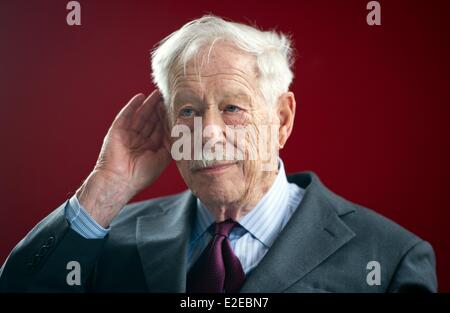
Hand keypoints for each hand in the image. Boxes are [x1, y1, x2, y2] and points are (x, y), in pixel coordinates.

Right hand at [76, 91, 170, 226]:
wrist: (120, 180)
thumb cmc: (142, 174)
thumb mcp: (163, 158)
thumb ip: (171, 144)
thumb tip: (181, 131)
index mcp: (150, 148)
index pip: (161, 129)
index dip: (168, 119)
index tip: (177, 109)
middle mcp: (139, 140)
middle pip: (152, 120)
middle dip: (159, 109)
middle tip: (169, 96)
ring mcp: (128, 134)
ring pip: (141, 115)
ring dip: (149, 104)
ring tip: (158, 93)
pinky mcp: (118, 129)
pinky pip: (126, 114)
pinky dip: (133, 105)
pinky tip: (141, 97)